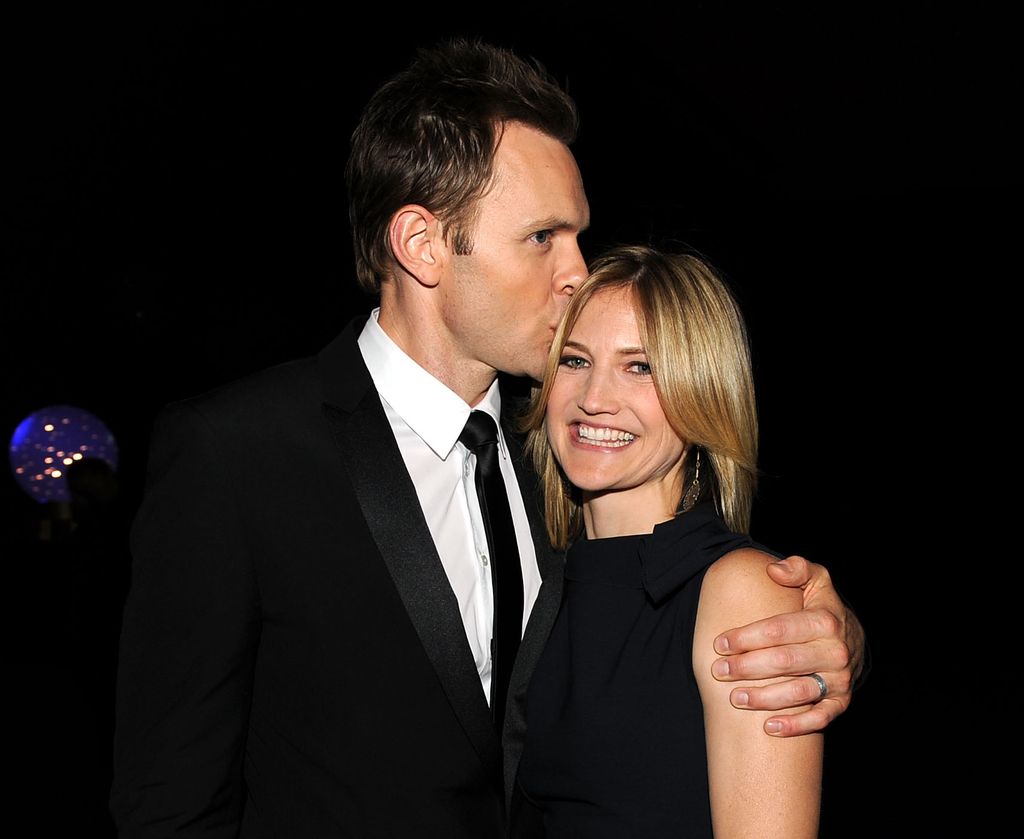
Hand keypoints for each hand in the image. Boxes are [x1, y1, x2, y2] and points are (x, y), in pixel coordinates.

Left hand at [711, 555, 865, 736]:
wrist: (852, 638)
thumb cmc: (821, 607)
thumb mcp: (816, 580)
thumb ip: (797, 568)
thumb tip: (774, 570)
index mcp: (825, 621)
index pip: (779, 630)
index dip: (747, 637)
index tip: (720, 643)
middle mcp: (835, 652)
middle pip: (785, 662)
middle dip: (747, 667)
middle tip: (718, 671)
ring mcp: (839, 679)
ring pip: (799, 692)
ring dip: (764, 698)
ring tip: (734, 698)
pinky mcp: (841, 701)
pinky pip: (820, 717)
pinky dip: (795, 725)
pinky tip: (769, 727)